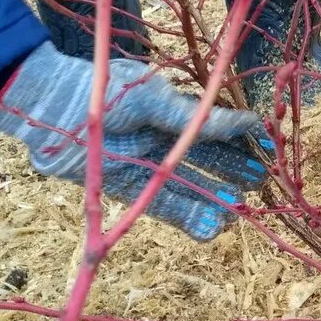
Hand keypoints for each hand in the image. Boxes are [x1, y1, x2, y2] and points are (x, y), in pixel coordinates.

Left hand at [0, 43, 268, 240]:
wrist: (54, 110)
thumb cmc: (107, 94)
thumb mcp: (156, 100)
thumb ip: (196, 118)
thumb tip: (246, 122)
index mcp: (173, 112)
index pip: (216, 127)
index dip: (241, 137)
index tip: (266, 147)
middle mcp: (165, 140)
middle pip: (209, 159)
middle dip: (235, 170)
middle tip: (261, 181)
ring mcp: (149, 167)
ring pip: (192, 187)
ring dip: (216, 198)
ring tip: (240, 210)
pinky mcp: (133, 190)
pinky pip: (167, 208)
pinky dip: (191, 219)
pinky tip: (215, 227)